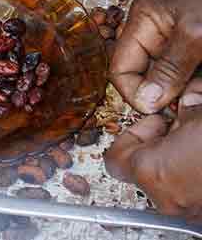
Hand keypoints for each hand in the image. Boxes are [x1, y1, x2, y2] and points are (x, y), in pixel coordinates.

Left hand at [105, 84, 201, 220]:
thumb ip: (188, 103)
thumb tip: (188, 100)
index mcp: (155, 172)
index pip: (117, 158)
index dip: (135, 133)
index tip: (155, 119)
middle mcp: (170, 200)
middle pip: (146, 171)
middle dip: (163, 145)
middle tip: (185, 126)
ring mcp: (194, 211)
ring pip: (172, 183)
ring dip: (183, 159)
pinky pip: (194, 192)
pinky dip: (198, 174)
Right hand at [109, 0, 201, 113]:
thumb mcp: (196, 34)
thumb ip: (170, 67)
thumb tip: (147, 99)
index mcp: (144, 19)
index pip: (120, 67)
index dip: (134, 92)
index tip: (158, 109)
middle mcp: (155, 30)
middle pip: (142, 74)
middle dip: (162, 92)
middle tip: (185, 101)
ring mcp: (176, 39)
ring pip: (167, 78)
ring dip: (183, 90)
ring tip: (200, 89)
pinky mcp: (195, 47)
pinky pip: (186, 74)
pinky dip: (196, 84)